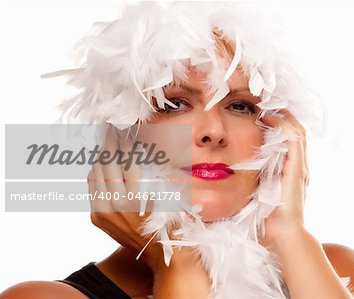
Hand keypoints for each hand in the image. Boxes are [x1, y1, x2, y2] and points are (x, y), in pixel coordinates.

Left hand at [88, 125, 160, 269]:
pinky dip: (97, 174)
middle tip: (111, 128)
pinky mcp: (96, 218)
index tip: (124, 127)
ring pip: (95, 174)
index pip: (126, 159)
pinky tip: (103, 164)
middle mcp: (116, 204)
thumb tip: (147, 146)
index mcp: (137, 197)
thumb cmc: (172, 221)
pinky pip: (92, 189)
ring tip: (107, 142)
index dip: (124, 140)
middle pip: (107, 163)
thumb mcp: (170, 192)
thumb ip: (158, 170)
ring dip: (101, 156)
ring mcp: (103, 212)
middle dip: (109, 142)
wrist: (162, 254)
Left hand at [259, 109, 309, 246]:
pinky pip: (294, 140)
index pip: (286, 138)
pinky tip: (268, 118)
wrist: (281, 236)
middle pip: (293, 129)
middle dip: (280, 113)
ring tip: (266, 104)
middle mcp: (297, 165)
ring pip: (296, 131)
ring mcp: (300, 167)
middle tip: (262, 101)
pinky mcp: (298, 169)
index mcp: (288, 170)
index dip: (275, 122)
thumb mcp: (256, 193)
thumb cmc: (265, 219)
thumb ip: (250, 180)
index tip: (258, 111)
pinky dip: (283, 126)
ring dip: (282, 115)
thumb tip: (227, 171)